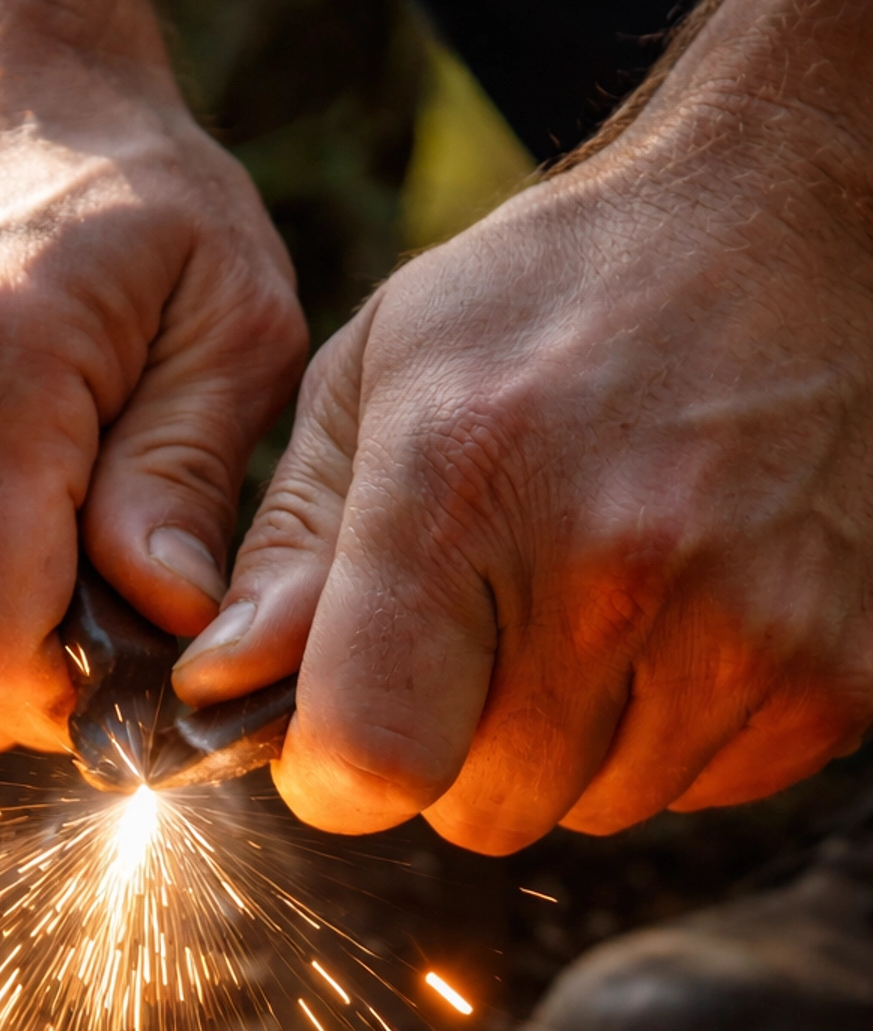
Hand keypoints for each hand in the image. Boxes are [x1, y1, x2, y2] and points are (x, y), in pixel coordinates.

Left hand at [173, 0, 872, 851]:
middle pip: (480, 810)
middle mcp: (613, 575)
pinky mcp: (841, 673)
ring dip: (573, 739)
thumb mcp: (382, 375)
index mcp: (464, 494)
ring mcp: (744, 632)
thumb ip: (291, 549)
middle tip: (494, 625)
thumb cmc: (563, 296)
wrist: (803, 220)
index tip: (345, 728)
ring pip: (595, 808)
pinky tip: (688, 605)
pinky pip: (707, 789)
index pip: (368, 766)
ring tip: (600, 593)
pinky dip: (678, 726)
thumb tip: (220, 685)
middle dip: (459, 747)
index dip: (337, 773)